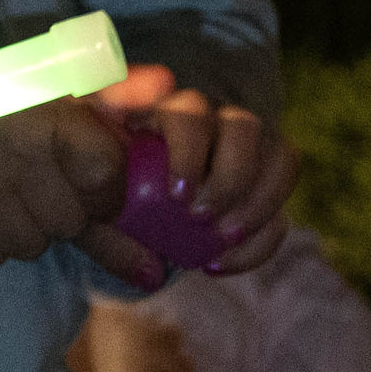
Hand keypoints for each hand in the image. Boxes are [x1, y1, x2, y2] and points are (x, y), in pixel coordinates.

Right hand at [0, 63, 297, 287]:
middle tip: (46, 187)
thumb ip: (112, 95)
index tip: (93, 182)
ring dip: (31, 228)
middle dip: (69, 211)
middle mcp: (10, 157)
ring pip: (34, 245)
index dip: (105, 189)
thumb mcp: (52, 86)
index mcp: (42, 117)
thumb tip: (164, 84)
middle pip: (72, 221)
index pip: (104, 178)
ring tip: (12, 196)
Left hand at [95, 64, 298, 283]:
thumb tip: (141, 248)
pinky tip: (219, 264)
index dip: (187, 147)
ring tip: (221, 239)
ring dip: (258, 201)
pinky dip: (261, 237)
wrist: (123, 207)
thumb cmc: (101, 187)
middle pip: (243, 124)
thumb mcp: (88, 190)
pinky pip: (282, 203)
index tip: (177, 195)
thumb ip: (100, 201)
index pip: (185, 110)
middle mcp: (213, 116)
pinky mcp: (266, 179)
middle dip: (229, 176)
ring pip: (281, 154)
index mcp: (164, 108)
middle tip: (200, 217)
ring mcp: (247, 144)